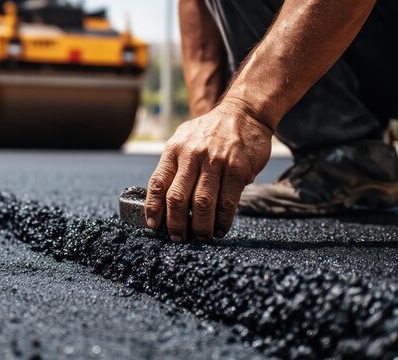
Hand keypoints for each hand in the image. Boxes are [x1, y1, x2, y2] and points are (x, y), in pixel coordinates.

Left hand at [145, 101, 273, 241]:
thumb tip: (162, 201)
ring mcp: (216, 162)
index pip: (158, 183)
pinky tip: (220, 229)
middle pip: (178, 199)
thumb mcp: (184, 140)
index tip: (152, 225)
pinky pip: (227, 203)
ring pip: (203, 204)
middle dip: (175, 224)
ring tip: (200, 238)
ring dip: (200, 227)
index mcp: (175, 150)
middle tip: (177, 238)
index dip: (153, 208)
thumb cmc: (210, 132)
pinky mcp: (238, 170)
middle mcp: (193, 155)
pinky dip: (222, 221)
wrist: (244, 113)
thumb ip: (174, 165)